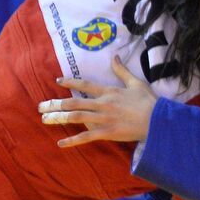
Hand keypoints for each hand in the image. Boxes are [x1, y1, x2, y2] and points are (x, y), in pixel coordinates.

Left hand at [38, 57, 155, 146]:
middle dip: (55, 104)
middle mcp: (102, 104)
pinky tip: (61, 143)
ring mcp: (104, 119)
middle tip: (40, 106)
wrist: (158, 120)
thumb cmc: (149, 101)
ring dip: (58, 118)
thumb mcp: (136, 82)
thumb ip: (122, 70)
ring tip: (44, 119)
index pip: (84, 85)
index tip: (58, 81)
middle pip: (73, 103)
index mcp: (108, 92)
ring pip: (75, 118)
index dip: (70, 83)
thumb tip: (114, 56)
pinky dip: (73, 141)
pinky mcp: (108, 133)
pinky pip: (87, 137)